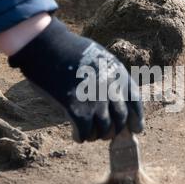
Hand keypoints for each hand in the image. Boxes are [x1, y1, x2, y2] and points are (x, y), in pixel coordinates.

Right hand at [8, 18, 143, 142]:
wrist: (47, 46)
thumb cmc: (69, 50)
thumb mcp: (99, 58)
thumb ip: (109, 77)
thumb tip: (113, 100)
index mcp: (118, 74)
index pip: (135, 102)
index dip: (137, 119)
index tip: (135, 129)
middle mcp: (110, 88)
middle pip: (120, 120)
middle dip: (114, 130)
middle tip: (106, 134)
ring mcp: (95, 100)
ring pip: (103, 129)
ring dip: (97, 135)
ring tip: (90, 135)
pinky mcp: (77, 109)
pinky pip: (84, 132)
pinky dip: (81, 137)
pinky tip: (77, 136)